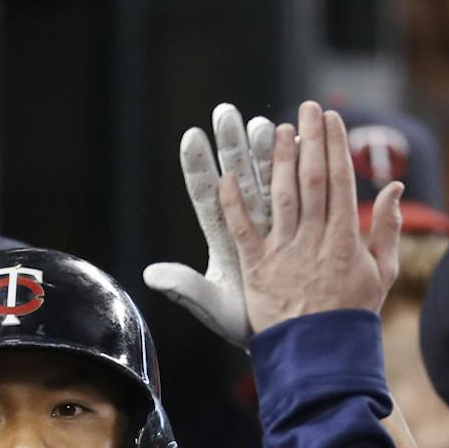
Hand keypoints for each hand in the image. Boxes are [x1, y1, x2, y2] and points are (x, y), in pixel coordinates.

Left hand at [143, 104, 278, 348]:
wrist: (292, 336)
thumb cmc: (247, 323)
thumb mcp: (213, 307)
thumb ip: (185, 288)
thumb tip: (150, 275)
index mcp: (224, 240)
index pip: (206, 195)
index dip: (199, 168)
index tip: (191, 136)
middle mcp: (247, 225)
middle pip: (237, 175)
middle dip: (231, 144)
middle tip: (226, 111)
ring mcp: (273, 224)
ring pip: (267, 179)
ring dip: (263, 151)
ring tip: (260, 122)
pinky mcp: (299, 229)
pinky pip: (296, 196)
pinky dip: (295, 172)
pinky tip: (295, 145)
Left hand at [223, 102, 401, 334]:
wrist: (323, 355)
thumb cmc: (353, 313)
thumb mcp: (381, 272)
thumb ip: (389, 229)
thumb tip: (396, 189)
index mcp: (347, 238)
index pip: (341, 181)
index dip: (335, 146)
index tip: (330, 119)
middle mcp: (315, 239)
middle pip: (313, 179)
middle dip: (309, 140)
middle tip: (306, 108)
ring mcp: (285, 253)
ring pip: (281, 197)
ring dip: (276, 160)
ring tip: (273, 128)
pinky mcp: (257, 270)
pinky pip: (242, 231)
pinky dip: (233, 204)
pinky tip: (227, 177)